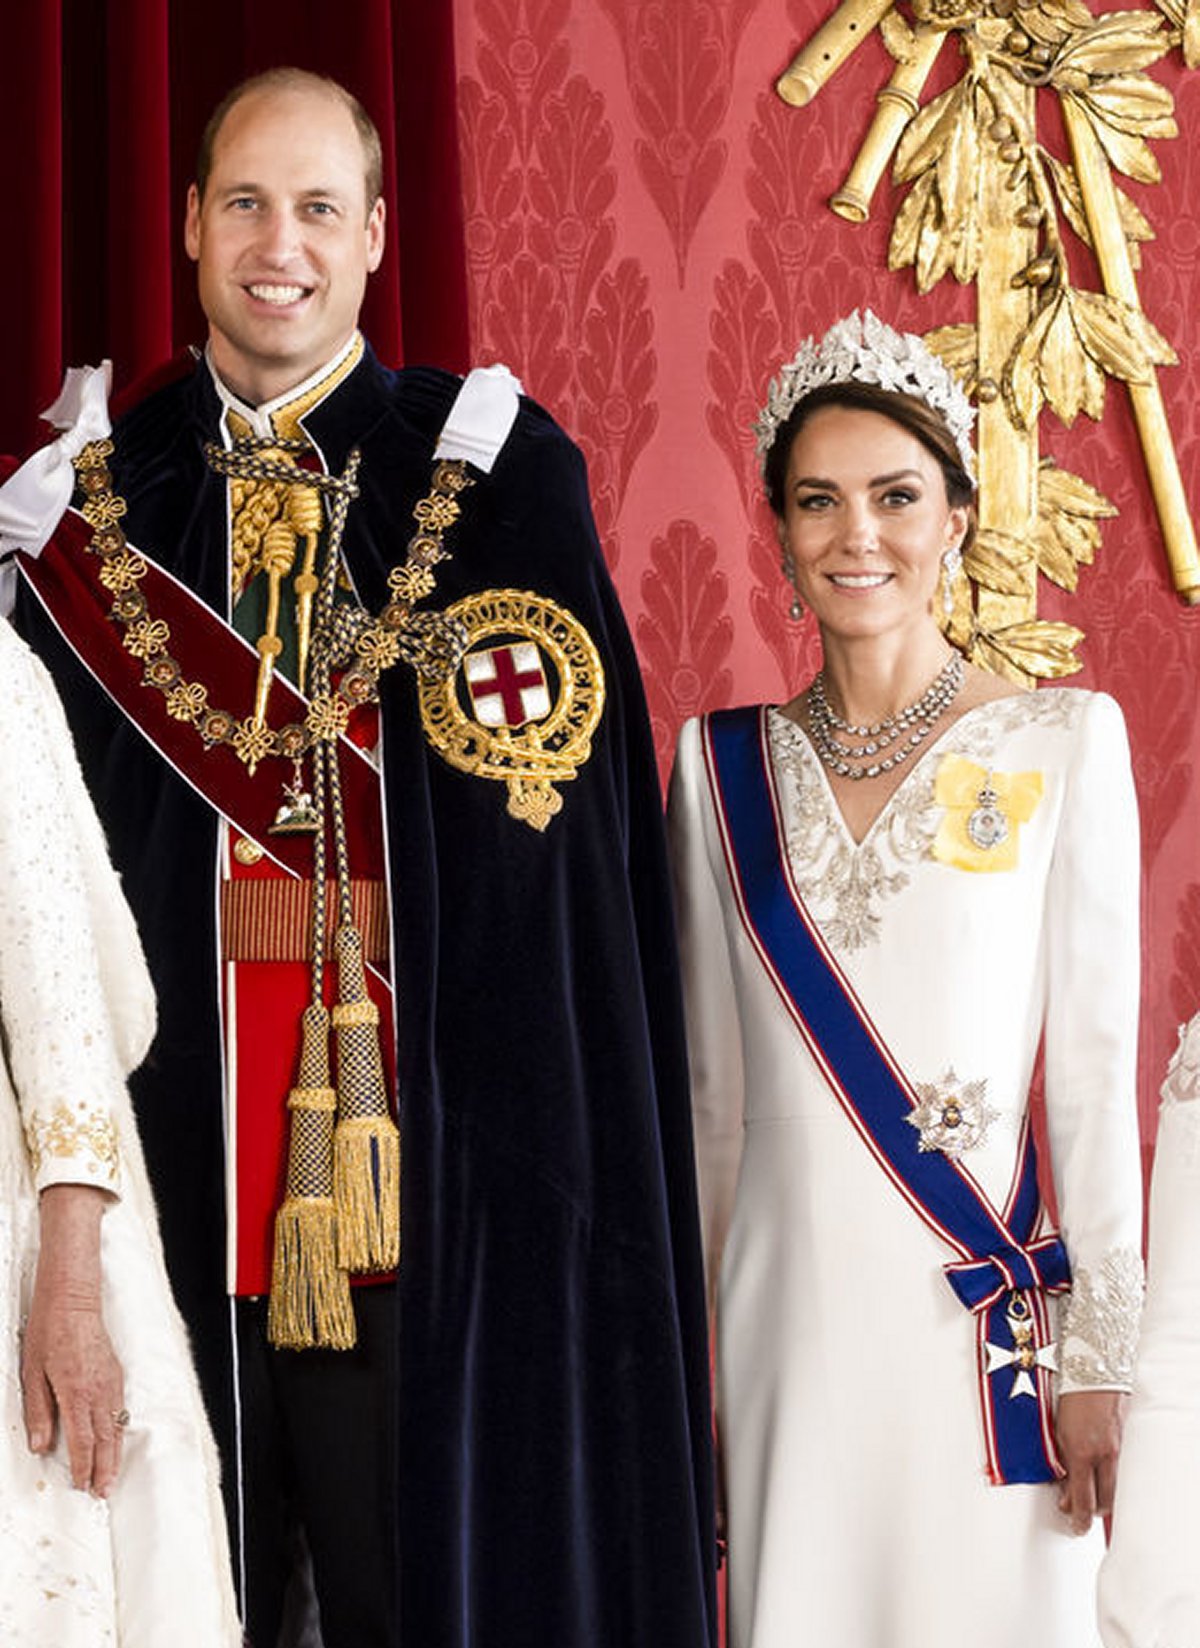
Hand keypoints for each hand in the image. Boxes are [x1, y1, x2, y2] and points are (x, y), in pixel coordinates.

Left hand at [21, 1184, 124, 1496]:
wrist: (72, 1299)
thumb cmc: (50, 1331)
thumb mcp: (32, 1374)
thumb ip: (38, 1413)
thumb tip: (41, 1444)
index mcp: (77, 1393)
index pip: (83, 1441)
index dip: (83, 1467)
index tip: (81, 1485)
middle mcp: (99, 1390)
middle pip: (106, 1439)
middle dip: (105, 1468)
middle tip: (103, 1491)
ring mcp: (111, 1380)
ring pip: (116, 1425)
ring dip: (115, 1452)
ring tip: (111, 1474)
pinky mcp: (115, 1372)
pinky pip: (120, 1408)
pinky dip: (118, 1428)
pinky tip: (115, 1436)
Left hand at [1055, 1388, 1125, 1533]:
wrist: (1094, 1367)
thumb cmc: (1069, 1394)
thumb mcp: (1057, 1430)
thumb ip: (1063, 1464)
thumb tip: (1065, 1493)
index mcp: (1081, 1452)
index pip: (1083, 1501)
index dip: (1079, 1519)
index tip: (1075, 1526)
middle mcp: (1104, 1454)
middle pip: (1105, 1503)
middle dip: (1092, 1512)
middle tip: (1079, 1510)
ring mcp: (1119, 1449)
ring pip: (1117, 1491)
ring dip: (1105, 1498)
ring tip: (1090, 1493)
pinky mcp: (1128, 1443)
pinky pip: (1123, 1472)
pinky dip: (1113, 1479)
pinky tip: (1103, 1474)